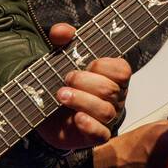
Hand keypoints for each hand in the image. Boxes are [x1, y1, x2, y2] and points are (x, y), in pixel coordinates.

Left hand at [33, 22, 130, 150]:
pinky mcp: (95, 135)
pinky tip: (77, 118)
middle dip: (85, 82)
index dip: (104, 66)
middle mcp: (114, 98)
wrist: (46, 112)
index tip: (87, 64)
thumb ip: (63, 40)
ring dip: (81, 101)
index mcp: (112, 77)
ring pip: (105, 111)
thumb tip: (63, 31)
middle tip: (66, 79)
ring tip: (61, 95)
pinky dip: (90, 125)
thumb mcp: (61, 56)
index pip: (122, 70)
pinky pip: (101, 134)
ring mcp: (106, 118)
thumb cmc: (63, 82)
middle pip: (111, 90)